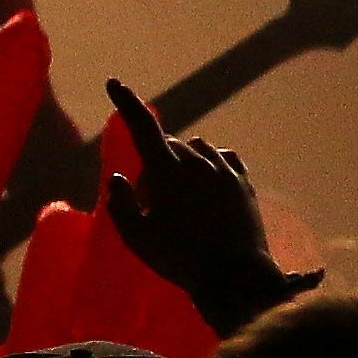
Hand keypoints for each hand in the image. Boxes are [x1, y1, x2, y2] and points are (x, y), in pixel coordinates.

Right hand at [105, 77, 307, 334]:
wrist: (234, 276)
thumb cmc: (179, 259)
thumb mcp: (137, 237)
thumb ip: (122, 204)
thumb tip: (119, 177)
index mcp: (167, 170)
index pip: (142, 127)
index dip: (126, 103)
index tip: (114, 82)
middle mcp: (198, 161)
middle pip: (168, 145)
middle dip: (154, 163)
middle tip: (152, 202)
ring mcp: (224, 170)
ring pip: (197, 150)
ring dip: (184, 162)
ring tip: (181, 200)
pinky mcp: (243, 182)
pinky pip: (223, 159)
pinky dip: (211, 164)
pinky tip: (209, 181)